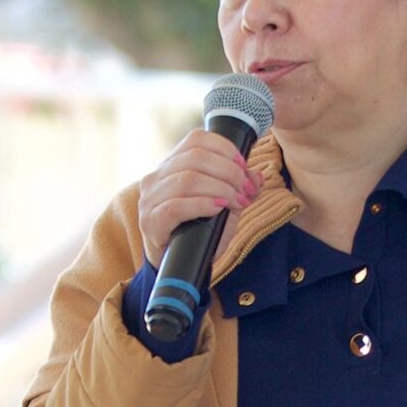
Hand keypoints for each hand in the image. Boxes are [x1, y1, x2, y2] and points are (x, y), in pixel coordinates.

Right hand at [136, 129, 261, 267]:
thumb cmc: (197, 233)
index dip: (225, 148)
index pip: (197, 139)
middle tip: (245, 190)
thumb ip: (238, 190)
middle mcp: (156, 177)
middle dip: (229, 172)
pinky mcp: (151, 222)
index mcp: (171, 165)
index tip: (244, 167)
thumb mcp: (223, 208)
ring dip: (220, 188)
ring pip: (187, 179)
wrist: (178, 267)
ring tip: (237, 202)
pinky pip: (176, 206)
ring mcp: (150, 199)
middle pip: (195, 157)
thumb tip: (257, 176)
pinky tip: (218, 208)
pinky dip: (202, 205)